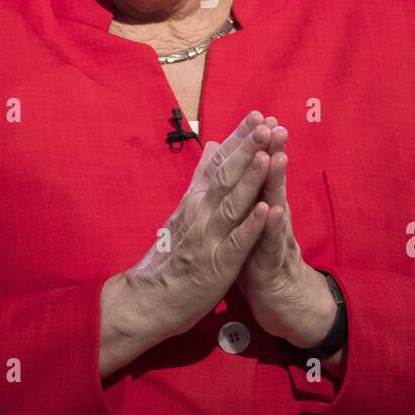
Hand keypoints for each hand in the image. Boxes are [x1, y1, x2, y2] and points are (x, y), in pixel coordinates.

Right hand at [121, 111, 274, 339]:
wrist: (147, 299)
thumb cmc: (170, 255)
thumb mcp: (184, 209)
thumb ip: (201, 177)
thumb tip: (213, 145)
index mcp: (195, 200)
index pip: (218, 162)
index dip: (239, 139)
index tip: (257, 116)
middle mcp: (200, 213)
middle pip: (226, 176)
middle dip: (247, 149)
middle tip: (266, 124)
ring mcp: (208, 238)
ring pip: (232, 203)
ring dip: (250, 179)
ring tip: (267, 155)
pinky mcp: (216, 266)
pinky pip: (236, 244)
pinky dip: (251, 227)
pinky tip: (266, 211)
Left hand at [235, 118, 338, 349]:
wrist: (283, 305)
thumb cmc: (261, 263)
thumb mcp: (250, 227)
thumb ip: (246, 198)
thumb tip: (239, 170)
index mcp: (258, 209)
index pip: (257, 173)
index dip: (256, 147)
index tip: (257, 116)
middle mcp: (271, 220)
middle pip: (270, 182)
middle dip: (271, 153)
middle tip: (275, 125)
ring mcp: (273, 241)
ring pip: (275, 208)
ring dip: (276, 182)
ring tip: (277, 156)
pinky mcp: (272, 266)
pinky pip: (272, 246)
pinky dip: (272, 228)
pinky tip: (274, 211)